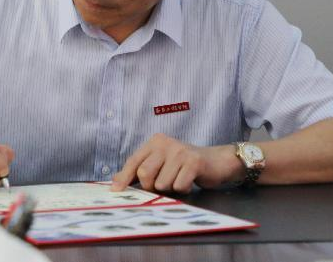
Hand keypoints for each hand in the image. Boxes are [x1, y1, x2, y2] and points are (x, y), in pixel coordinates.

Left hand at [111, 133, 242, 193]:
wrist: (217, 161)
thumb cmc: (185, 165)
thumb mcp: (162, 163)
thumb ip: (140, 169)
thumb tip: (115, 182)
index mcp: (155, 142)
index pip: (133, 161)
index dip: (123, 178)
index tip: (116, 191)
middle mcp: (166, 143)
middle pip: (145, 174)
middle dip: (152, 187)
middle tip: (164, 185)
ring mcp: (180, 151)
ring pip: (162, 184)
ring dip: (171, 188)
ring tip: (180, 179)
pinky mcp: (194, 161)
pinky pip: (179, 186)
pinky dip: (184, 189)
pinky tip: (190, 180)